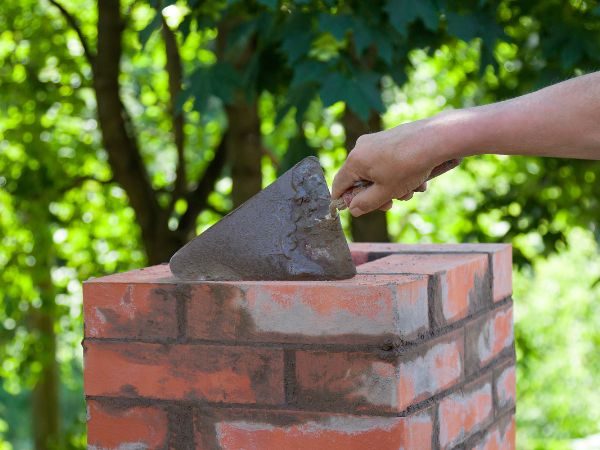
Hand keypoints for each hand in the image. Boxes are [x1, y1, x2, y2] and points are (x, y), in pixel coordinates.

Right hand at [332, 113, 458, 215]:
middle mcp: (362, 148)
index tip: (356, 209)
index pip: (339, 184)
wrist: (435, 139)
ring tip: (412, 190)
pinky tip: (418, 179)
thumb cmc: (408, 166)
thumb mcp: (385, 192)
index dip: (344, 200)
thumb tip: (353, 209)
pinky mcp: (391, 138)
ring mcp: (377, 141)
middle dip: (377, 195)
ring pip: (378, 173)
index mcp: (355, 161)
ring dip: (393, 187)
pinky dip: (400, 174)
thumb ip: (365, 203)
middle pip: (361, 180)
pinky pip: (389, 162)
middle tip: (392, 203)